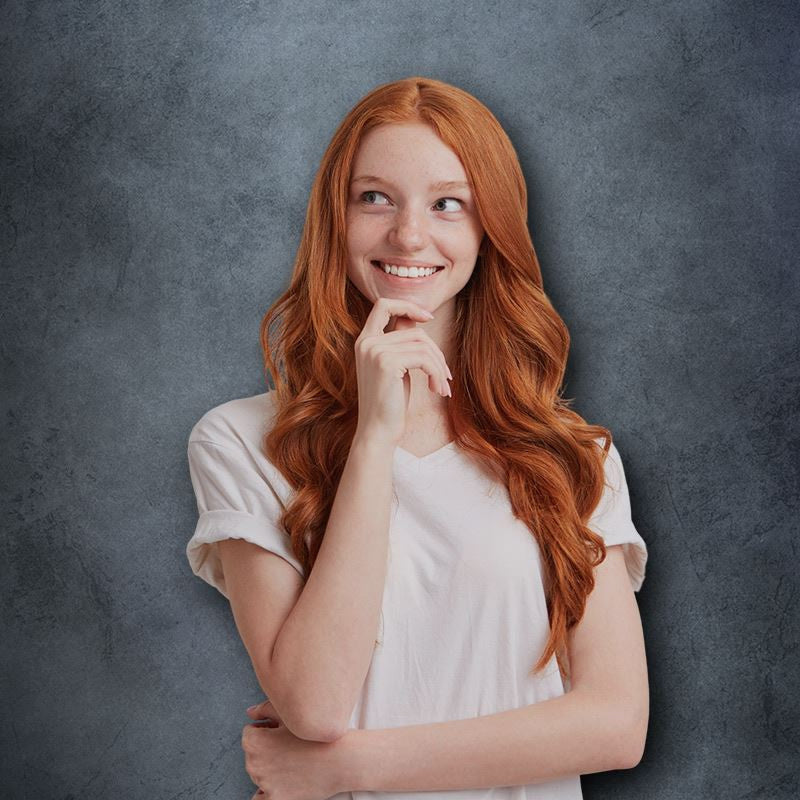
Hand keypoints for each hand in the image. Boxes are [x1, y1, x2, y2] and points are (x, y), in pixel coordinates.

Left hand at [243, 699, 346, 798]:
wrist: (342, 758)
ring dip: (270, 768)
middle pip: (253, 755)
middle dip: (267, 749)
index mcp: (254, 741)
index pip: (249, 734)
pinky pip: (260, 799)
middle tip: (288, 745)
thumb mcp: (289, 713)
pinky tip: (282, 783)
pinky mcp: (276, 799)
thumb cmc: (316, 733)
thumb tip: (250, 712)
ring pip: (259, 775)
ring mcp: (265, 784)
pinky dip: (266, 793)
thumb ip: (264, 709)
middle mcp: (255, 764)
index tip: (279, 731)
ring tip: (292, 760)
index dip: (265, 730)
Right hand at [353, 297, 451, 447]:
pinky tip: (436, 390)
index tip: (428, 318)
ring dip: (439, 367)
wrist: (378, 432)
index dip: (408, 305)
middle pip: (415, 331)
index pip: (383, 305)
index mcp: (365, 341)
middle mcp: (366, 342)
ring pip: (423, 345)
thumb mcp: (396, 368)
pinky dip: (436, 373)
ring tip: (442, 386)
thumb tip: (418, 321)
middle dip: (436, 353)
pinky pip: (424, 358)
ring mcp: (375, 351)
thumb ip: (401, 344)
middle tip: (445, 375)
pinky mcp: (386, 363)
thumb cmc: (390, 404)